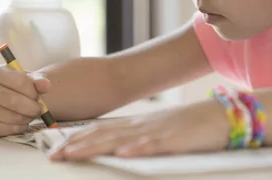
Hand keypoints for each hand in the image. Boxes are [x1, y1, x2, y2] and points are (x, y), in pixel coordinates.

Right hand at [0, 65, 50, 136]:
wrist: (9, 95)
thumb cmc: (21, 86)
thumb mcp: (30, 78)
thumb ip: (39, 81)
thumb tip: (46, 85)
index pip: (20, 82)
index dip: (33, 91)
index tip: (39, 95)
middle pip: (14, 101)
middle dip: (32, 107)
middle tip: (40, 109)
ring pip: (11, 116)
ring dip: (27, 118)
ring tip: (31, 114)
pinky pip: (6, 130)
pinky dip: (20, 128)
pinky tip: (23, 122)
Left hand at [48, 99, 229, 160]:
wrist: (218, 116)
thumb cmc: (188, 126)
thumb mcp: (156, 131)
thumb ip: (135, 137)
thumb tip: (114, 147)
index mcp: (135, 124)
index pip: (99, 129)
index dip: (76, 138)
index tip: (56, 148)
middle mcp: (140, 125)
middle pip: (103, 134)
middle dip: (76, 145)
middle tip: (53, 155)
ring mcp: (156, 131)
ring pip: (120, 139)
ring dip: (95, 147)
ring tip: (73, 153)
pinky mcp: (173, 140)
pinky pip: (153, 145)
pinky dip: (137, 149)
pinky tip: (123, 153)